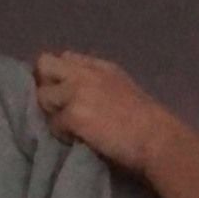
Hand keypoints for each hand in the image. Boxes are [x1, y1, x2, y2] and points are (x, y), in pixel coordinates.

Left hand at [33, 50, 174, 175]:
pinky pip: (53, 124)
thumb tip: (75, 90)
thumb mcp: (123, 88)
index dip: (58, 76)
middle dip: (45, 85)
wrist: (155, 137)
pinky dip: (61, 134)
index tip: (62, 93)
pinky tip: (77, 139)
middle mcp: (85, 72)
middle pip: (44, 65)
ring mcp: (77, 91)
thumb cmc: (146, 121)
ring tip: (68, 127)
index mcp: (100, 66)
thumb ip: (98, 83)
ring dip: (51, 112)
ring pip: (43, 96)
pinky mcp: (73, 114)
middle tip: (56, 107)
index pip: (64, 58)